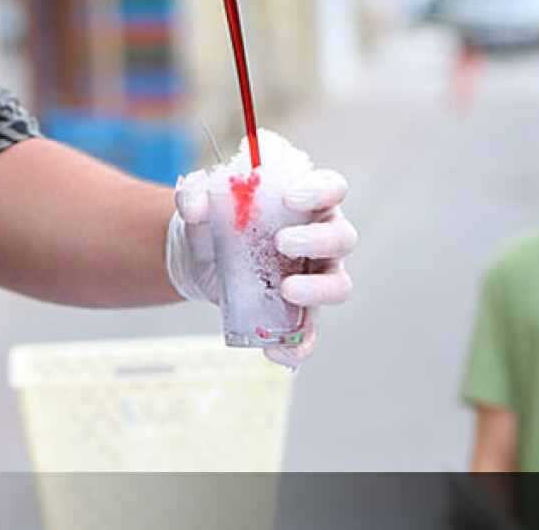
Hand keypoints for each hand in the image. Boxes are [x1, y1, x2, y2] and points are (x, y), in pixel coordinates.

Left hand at [167, 166, 356, 367]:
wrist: (200, 258)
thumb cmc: (214, 220)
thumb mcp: (201, 204)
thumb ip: (195, 197)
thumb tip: (195, 205)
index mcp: (307, 202)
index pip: (333, 188)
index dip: (320, 190)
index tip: (290, 197)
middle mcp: (320, 238)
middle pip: (343, 237)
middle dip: (318, 240)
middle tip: (281, 242)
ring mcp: (315, 277)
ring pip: (339, 285)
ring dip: (317, 289)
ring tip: (286, 290)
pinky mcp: (301, 312)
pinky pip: (310, 333)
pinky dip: (298, 346)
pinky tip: (273, 349)